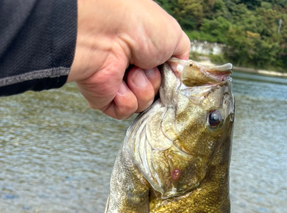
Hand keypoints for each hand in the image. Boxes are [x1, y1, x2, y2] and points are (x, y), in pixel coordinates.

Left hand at [67, 0, 189, 118]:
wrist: (108, 33)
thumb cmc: (139, 27)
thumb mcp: (175, 36)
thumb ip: (181, 60)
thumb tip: (180, 77)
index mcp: (146, 53)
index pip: (165, 78)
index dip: (169, 79)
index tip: (169, 72)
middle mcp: (131, 69)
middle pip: (156, 94)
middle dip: (156, 83)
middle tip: (146, 65)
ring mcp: (117, 85)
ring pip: (143, 105)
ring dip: (142, 89)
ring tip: (132, 72)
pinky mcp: (105, 99)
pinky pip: (125, 112)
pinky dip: (127, 99)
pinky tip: (119, 84)